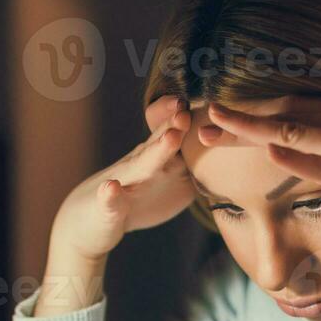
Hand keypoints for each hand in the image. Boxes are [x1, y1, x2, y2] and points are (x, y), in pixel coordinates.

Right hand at [34, 97, 195, 317]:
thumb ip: (191, 168)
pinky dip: (109, 195)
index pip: (174, 133)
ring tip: (169, 138)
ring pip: (140, 166)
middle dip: (173, 126)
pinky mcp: (107, 206)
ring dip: (155, 151)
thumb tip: (229, 164)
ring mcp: (123, 184)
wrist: (91, 219)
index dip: (188, 119)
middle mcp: (140, 165)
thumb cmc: (133, 196)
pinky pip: (109, 201)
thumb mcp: (164, 179)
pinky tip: (110, 189)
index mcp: (156, 158)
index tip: (208, 101)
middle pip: (159, 142)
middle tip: (187, 109)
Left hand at [205, 99, 320, 289]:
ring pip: (296, 131)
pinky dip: (295, 156)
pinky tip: (266, 151)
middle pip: (287, 110)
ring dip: (252, 128)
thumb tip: (312, 141)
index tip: (223, 106)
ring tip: (216, 128)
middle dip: (243, 113)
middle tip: (203, 114)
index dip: (256, 103)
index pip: (296, 101)